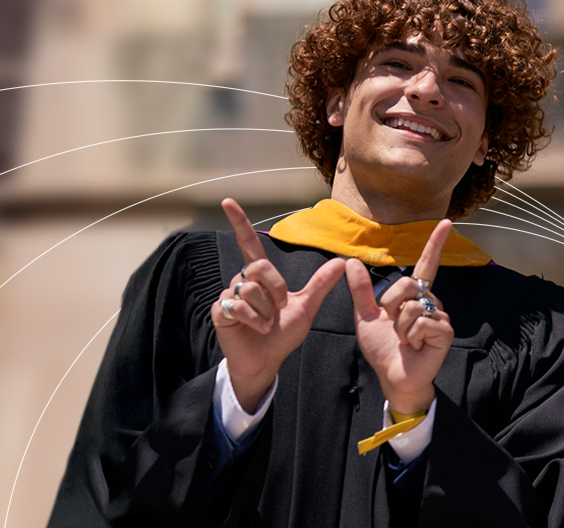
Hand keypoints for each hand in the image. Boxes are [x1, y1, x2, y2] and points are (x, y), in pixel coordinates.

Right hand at [213, 198, 346, 412]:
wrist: (267, 361)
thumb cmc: (282, 335)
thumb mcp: (306, 307)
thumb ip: (321, 284)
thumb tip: (342, 261)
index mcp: (260, 277)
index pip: (249, 243)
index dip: (240, 222)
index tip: (228, 201)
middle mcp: (242, 281)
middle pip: (259, 267)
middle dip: (275, 290)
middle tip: (278, 309)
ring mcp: (229, 295)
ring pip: (250, 289)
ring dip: (266, 311)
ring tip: (266, 323)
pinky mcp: (221, 311)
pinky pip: (239, 305)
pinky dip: (255, 320)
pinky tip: (257, 329)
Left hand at [350, 220, 455, 414]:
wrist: (391, 376)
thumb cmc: (382, 348)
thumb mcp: (365, 315)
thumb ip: (360, 290)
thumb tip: (350, 262)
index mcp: (414, 296)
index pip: (426, 265)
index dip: (435, 244)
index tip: (447, 223)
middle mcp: (430, 302)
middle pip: (408, 284)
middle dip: (391, 304)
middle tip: (392, 323)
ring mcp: (440, 317)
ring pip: (412, 306)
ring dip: (399, 325)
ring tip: (404, 339)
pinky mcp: (444, 332)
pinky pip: (421, 322)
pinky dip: (410, 335)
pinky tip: (414, 346)